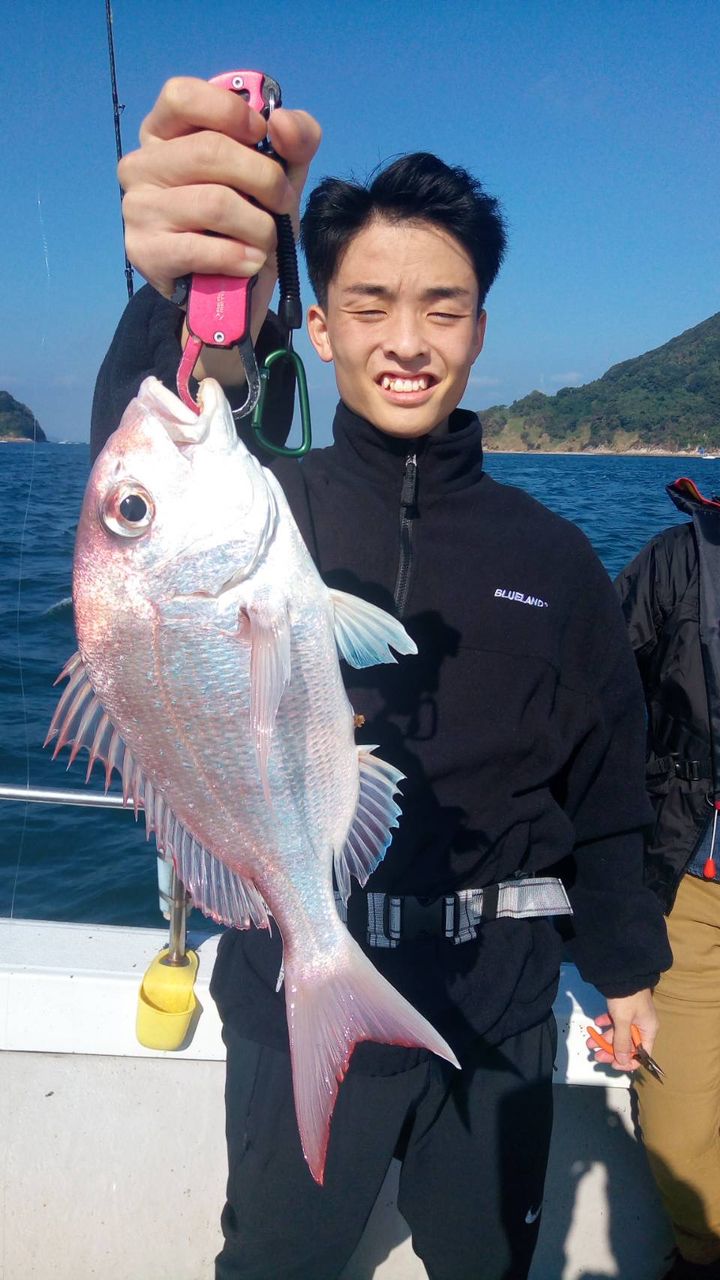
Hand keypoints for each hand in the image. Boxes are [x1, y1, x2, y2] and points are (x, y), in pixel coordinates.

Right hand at [119, 76, 321, 303]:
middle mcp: (141, 164)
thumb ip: (294, 138)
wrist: (228, 292)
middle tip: (282, 203)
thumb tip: (282, 123)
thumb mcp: (280, 173)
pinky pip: (204, 248)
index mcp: (165, 132)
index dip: (230, 111)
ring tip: (266, 240)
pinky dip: (241, 257)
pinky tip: (250, 263)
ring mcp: (137, 208)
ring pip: (214, 202)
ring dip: (259, 227)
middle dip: (265, 178)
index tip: (261, 136)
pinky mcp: (144, 251)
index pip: (181, 96)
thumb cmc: (248, 220)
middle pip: (209, 150)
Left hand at [585, 988, 657, 1071]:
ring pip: (619, 1034)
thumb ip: (622, 1042)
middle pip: (628, 1045)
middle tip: (596, 1055)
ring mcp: (632, 1017)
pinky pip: (615, 1021)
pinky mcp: (623, 1009)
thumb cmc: (626, 998)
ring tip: (589, 1041)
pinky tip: (597, 1023)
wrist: (622, 972)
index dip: (628, 1061)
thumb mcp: (623, 1021)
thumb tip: (623, 1062)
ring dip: (605, 1038)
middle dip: (611, 1051)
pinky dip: (606, 1024)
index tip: (613, 1063)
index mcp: (649, 1030)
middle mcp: (642, 1025)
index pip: (642, 1054)